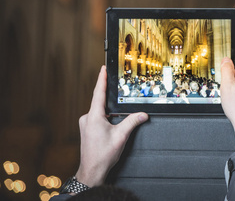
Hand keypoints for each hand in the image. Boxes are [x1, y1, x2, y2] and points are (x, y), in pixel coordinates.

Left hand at [75, 66, 148, 186]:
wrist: (92, 171)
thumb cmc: (102, 156)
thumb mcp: (121, 136)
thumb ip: (132, 122)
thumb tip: (142, 114)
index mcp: (94, 116)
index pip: (98, 93)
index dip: (101, 79)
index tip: (103, 68)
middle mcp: (87, 118)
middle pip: (99, 100)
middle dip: (108, 94)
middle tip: (113, 82)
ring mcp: (86, 124)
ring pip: (99, 110)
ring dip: (108, 108)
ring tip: (116, 110)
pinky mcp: (87, 129)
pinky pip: (97, 117)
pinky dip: (105, 116)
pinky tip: (112, 122)